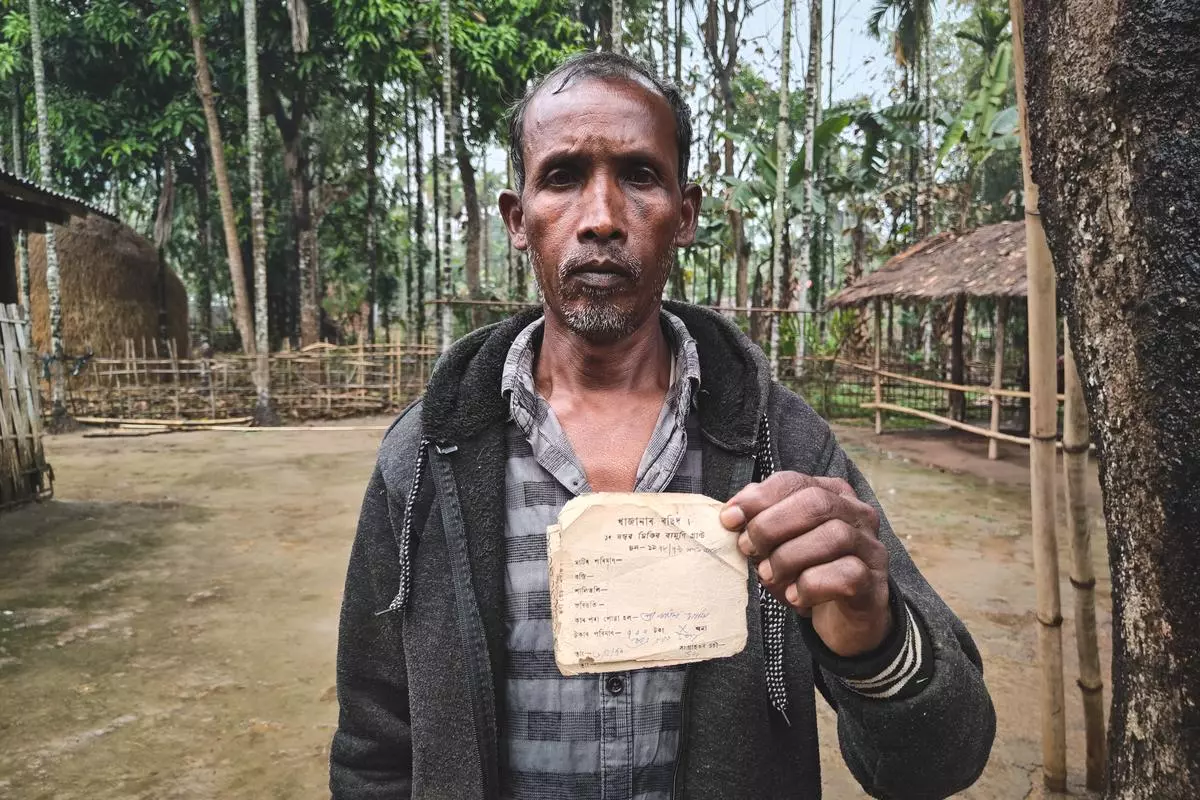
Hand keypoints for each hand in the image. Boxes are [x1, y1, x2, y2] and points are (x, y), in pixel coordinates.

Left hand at [719, 472, 892, 657]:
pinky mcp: (873, 583)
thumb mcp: (779, 544)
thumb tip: (732, 513)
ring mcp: (870, 548)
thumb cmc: (808, 573)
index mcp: (832, 494)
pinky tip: (795, 596)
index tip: (729, 519)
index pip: (793, 481)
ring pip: (833, 536)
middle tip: (748, 549)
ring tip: (767, 575)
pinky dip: (812, 585)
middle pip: (815, 503)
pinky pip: (846, 574)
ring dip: (789, 557)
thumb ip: (761, 523)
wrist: (846, 620)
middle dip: (771, 525)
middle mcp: (857, 514)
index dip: (758, 498)